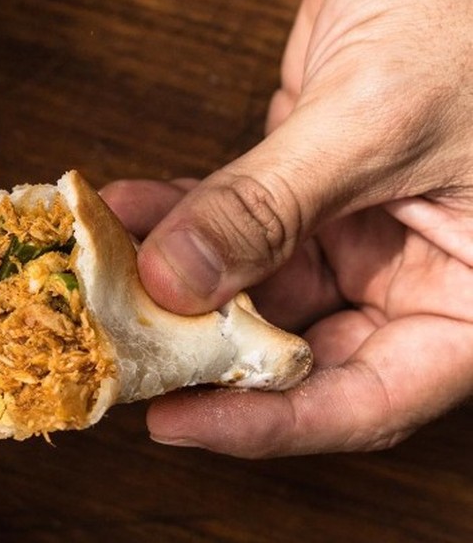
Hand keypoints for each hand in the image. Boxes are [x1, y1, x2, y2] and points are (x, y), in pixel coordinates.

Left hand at [101, 0, 472, 456]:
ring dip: (174, 285)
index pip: (369, 400)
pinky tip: (128, 214)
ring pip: (252, 293)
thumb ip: (273, 207)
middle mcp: (416, 281)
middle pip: (299, 357)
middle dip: (203, 355)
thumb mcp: (378, 118)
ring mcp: (360, 237)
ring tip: (105, 276)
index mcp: (471, 302)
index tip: (176, 422)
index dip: (269, 424)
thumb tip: (172, 281)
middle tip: (123, 354)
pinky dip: (181, 221)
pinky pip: (237, 227)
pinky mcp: (312, 192)